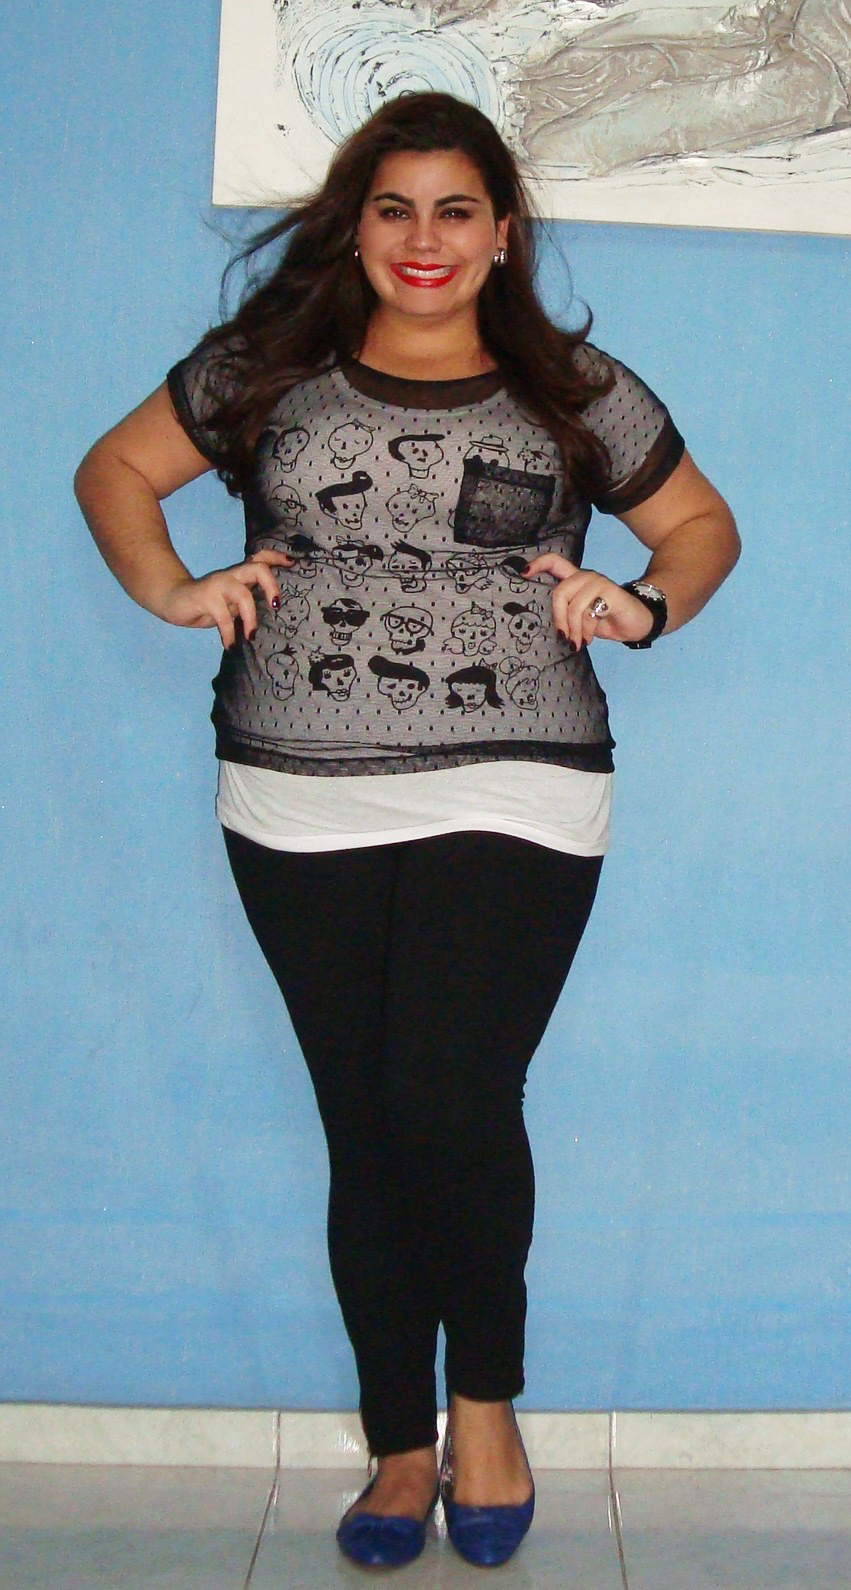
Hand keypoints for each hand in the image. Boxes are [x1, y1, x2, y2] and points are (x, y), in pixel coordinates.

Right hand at [158, 548, 292, 647]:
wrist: (172, 601)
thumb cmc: (206, 604)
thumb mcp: (231, 602)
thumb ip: (247, 600)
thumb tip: (269, 610)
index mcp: (238, 575)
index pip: (260, 558)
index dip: (276, 557)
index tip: (291, 563)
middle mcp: (230, 575)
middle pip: (257, 568)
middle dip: (271, 586)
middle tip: (275, 606)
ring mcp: (217, 585)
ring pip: (242, 594)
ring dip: (250, 618)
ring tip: (250, 636)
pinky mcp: (204, 598)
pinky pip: (222, 616)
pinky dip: (229, 633)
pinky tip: (229, 645)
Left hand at [524, 553, 652, 649]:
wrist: (636, 624)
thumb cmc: (606, 620)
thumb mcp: (581, 618)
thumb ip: (566, 614)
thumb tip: (549, 625)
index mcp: (576, 579)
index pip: (555, 562)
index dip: (539, 564)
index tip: (523, 573)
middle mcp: (586, 577)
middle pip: (559, 592)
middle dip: (558, 619)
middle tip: (564, 637)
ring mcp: (598, 583)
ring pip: (573, 606)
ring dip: (573, 630)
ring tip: (577, 643)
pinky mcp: (610, 593)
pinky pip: (589, 614)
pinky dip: (585, 631)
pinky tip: (588, 639)